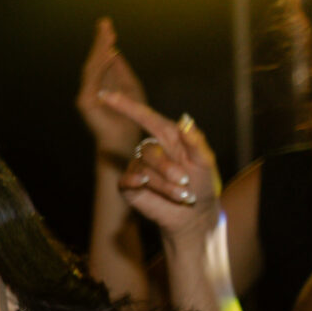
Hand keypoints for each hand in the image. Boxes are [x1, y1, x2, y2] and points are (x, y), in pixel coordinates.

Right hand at [76, 18, 150, 159]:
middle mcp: (90, 88)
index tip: (107, 26)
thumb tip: (114, 51)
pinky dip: (100, 65)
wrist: (124, 140)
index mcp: (100, 84)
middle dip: (100, 42)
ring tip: (107, 34)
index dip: (103, 43)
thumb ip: (120, 71)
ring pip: (92, 67)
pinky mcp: (86, 102)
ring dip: (99, 50)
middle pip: (94, 60)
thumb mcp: (129, 87)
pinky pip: (93, 79)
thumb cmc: (130, 116)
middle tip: (104, 23)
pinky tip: (108, 52)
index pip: (100, 60)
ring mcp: (86, 95)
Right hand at [102, 92, 222, 237]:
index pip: (145, 117)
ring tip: (182, 195)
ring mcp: (139, 168)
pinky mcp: (130, 186)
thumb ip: (195, 141)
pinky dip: (138, 183)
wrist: (193, 214)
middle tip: (185, 182)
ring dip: (164, 183)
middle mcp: (152, 150)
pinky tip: (147, 187)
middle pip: (149, 150)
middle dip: (168, 168)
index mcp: (169, 137)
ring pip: (143, 169)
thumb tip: (185, 118)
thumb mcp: (205, 161)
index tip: (105, 96)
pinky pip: (128, 180)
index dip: (125, 106)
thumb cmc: (202, 184)